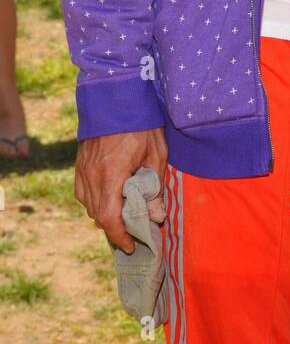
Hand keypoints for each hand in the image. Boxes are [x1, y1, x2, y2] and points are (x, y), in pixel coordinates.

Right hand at [74, 128, 168, 252]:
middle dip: (114, 228)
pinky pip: (83, 192)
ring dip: (105, 215)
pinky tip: (111, 198)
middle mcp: (91, 175)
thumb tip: (156, 216)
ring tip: (124, 217)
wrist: (116, 97)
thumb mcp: (157, 154)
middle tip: (134, 232)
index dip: (119, 236)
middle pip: (97, 215)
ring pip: (88, 205)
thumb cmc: (141, 124)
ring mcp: (82, 169)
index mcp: (111, 174)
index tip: (130, 245)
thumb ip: (156, 188)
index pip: (109, 218)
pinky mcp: (79, 164)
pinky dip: (96, 201)